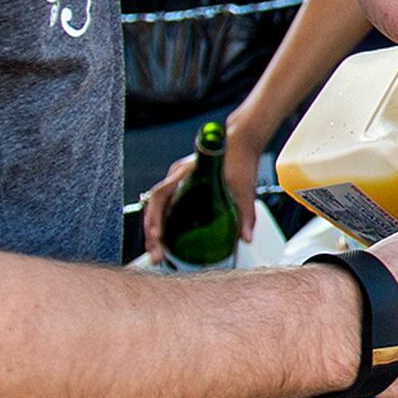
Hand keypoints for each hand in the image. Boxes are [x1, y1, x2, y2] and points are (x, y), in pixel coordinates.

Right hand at [138, 108, 272, 257]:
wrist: (241, 142)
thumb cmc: (240, 161)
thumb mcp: (245, 189)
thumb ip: (246, 214)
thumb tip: (246, 239)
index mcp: (185, 173)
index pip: (161, 195)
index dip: (155, 217)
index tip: (156, 235)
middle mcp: (176, 176)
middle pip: (154, 205)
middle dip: (152, 232)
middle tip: (156, 255)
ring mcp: (177, 180)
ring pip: (158, 207)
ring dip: (155, 230)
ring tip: (158, 253)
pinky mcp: (181, 185)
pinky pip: (166, 205)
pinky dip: (164, 222)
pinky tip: (168, 240)